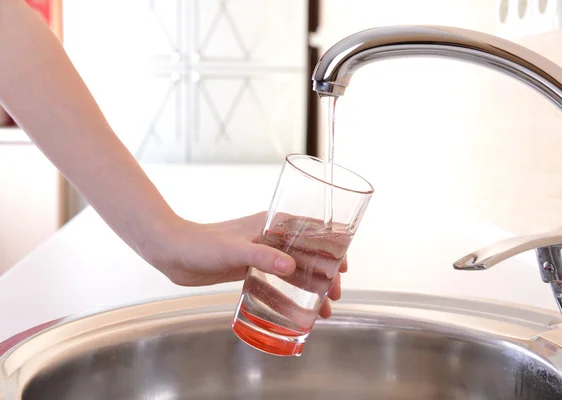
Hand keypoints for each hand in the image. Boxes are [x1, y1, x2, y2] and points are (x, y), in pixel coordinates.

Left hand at [142, 212, 346, 318]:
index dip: (331, 248)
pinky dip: (288, 296)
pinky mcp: (249, 270)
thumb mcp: (233, 249)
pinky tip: (296, 312)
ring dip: (309, 289)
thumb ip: (261, 256)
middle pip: (307, 255)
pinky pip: (275, 284)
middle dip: (324, 275)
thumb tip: (290, 266)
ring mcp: (260, 254)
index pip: (311, 232)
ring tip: (323, 310)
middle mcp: (270, 238)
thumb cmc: (200, 243)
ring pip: (293, 272)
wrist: (172, 252)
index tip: (343, 266)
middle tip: (334, 296)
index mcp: (270, 224)